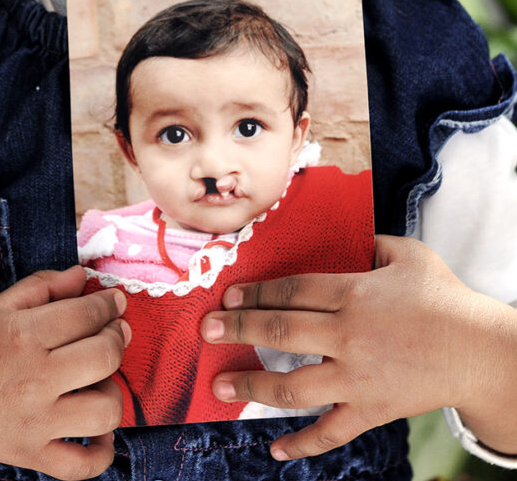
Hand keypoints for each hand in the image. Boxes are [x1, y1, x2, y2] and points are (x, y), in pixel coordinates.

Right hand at [0, 265, 128, 479]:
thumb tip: (82, 275)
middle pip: (104, 357)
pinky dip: (102, 452)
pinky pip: (82, 466)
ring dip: (112, 389)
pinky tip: (98, 428)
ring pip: (104, 411)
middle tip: (112, 331)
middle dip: (117, 337)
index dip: (109, 303)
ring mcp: (34, 423)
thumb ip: (43, 286)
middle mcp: (33, 381)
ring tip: (98, 378)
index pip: (88, 315)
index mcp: (24, 336)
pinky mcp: (30, 455)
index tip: (114, 300)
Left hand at [200, 236, 492, 460]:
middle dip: (237, 329)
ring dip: (252, 384)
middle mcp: (347, 335)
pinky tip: (275, 450)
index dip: (255, 292)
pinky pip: (330, 431)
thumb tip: (346, 235)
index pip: (291, 290)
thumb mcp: (407, 254)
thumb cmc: (444, 297)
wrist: (479, 351)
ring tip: (220, 386)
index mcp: (353, 293)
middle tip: (206, 332)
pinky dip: (301, 445)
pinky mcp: (370, 410)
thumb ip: (370, 242)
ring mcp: (356, 378)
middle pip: (281, 330)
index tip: (228, 295)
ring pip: (293, 385)